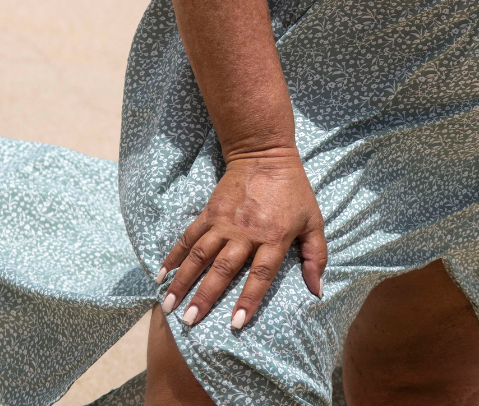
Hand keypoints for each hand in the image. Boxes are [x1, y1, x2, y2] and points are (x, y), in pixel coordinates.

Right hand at [157, 145, 325, 328]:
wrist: (266, 155)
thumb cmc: (293, 191)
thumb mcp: (313, 220)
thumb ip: (316, 255)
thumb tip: (317, 291)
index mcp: (273, 236)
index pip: (260, 273)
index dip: (249, 298)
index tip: (236, 324)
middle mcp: (246, 232)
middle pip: (223, 268)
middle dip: (205, 297)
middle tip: (189, 322)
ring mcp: (224, 222)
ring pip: (200, 255)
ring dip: (183, 281)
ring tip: (168, 305)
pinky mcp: (210, 212)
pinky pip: (189, 236)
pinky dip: (174, 255)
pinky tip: (162, 274)